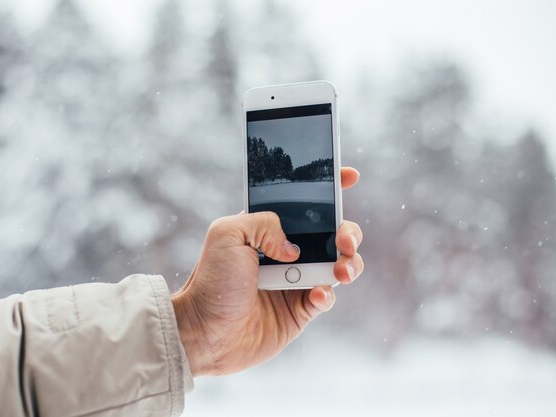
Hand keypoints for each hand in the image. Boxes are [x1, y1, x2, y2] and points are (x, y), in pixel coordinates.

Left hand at [172, 167, 362, 375]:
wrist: (206, 332)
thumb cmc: (210, 282)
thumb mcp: (227, 234)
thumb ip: (264, 222)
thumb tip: (294, 246)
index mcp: (268, 229)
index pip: (302, 202)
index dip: (328, 188)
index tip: (349, 176)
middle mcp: (286, 252)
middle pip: (332, 233)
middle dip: (348, 232)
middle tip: (344, 241)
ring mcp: (296, 281)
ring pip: (339, 264)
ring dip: (349, 263)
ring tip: (340, 271)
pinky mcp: (300, 310)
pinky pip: (327, 297)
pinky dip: (326, 295)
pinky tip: (314, 296)